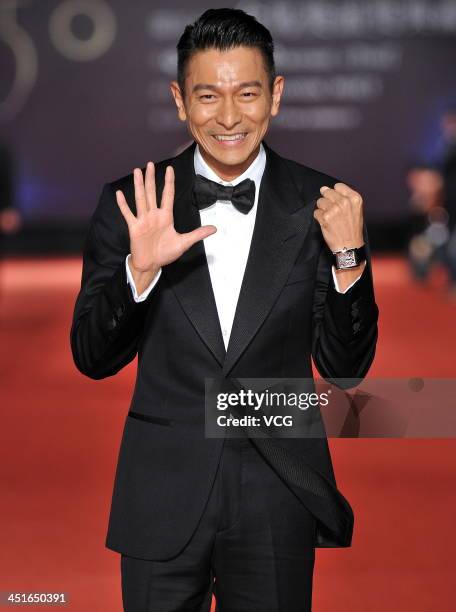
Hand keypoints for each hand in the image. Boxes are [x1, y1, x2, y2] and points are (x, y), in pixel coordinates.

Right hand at [116, 162, 216, 282]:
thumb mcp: (184, 243)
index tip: (169, 168)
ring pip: (140, 199)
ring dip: (138, 185)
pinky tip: (119, 194)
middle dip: (151, 178)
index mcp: (166, 216)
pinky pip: (128, 214)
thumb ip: (198, 234)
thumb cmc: (166, 253)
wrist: (151, 265)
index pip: (168, 195)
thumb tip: (214, 229)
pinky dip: (123, 204)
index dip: (169, 182)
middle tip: (149, 163)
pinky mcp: (134, 227)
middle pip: (152, 193)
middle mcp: (154, 215)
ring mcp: (143, 220)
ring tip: (136, 171)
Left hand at [313, 182, 363, 252]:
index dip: (335, 193)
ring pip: (320, 201)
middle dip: (326, 200)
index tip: (335, 200)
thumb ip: (346, 198)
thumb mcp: (356, 209)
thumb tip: (326, 189)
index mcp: (354, 198)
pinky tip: (326, 223)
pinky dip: (319, 217)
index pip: (338, 186)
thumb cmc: (353, 229)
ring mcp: (334, 209)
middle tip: (330, 209)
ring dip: (322, 209)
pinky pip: (316, 212)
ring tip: (329, 217)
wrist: (349, 246)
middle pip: (327, 192)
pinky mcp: (325, 218)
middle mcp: (344, 202)